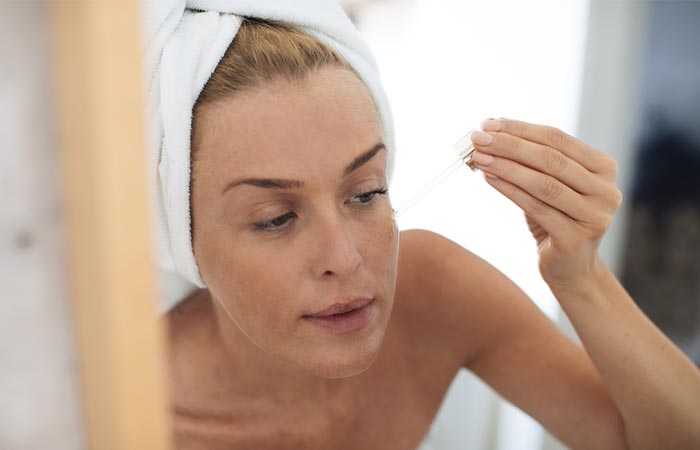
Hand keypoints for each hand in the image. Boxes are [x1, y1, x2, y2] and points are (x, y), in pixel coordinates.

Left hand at [469, 118, 622, 289]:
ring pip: (544, 183)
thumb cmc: (555, 218)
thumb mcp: (548, 184)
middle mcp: (606, 191)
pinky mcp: (576, 238)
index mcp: (604, 168)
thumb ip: (531, 160)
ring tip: (479, 157)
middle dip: (510, 145)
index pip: (558, 139)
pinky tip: (488, 179)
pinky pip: (536, 208)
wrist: (569, 268)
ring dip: (506, 167)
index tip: (488, 123)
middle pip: (551, 160)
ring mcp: (594, 216)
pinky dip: (510, 191)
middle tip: (478, 137)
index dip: (521, 129)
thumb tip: (491, 131)